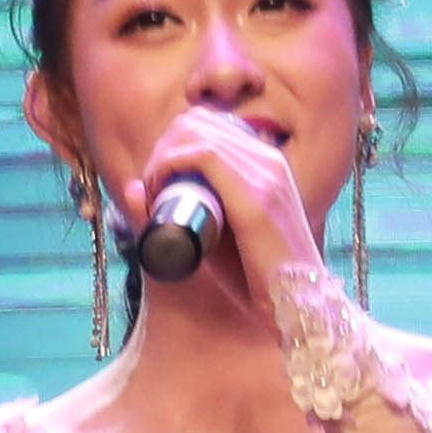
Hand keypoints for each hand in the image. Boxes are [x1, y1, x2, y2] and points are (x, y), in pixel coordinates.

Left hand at [138, 103, 337, 310]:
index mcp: (268, 164)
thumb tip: (131, 187)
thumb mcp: (216, 240)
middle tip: (150, 189)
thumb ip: (183, 215)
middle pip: (196, 122)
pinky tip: (158, 189)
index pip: (208, 125)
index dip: (171, 145)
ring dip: (161, 158)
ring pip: (194, 133)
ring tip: (152, 193)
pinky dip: (168, 166)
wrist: (300, 311)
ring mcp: (266, 173)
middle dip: (161, 148)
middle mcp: (269, 159)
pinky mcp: (257, 195)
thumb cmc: (257, 281)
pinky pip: (202, 155)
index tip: (155, 183)